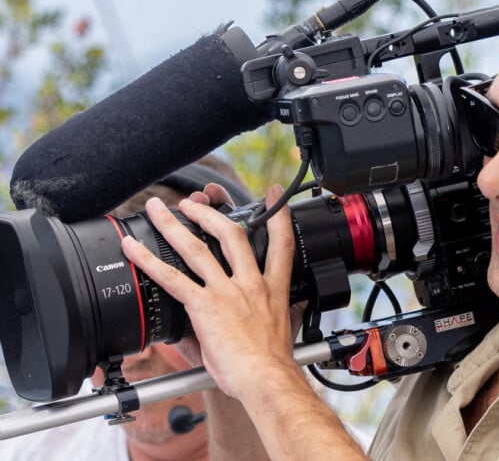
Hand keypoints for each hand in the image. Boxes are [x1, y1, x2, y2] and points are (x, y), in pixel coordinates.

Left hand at [121, 184, 295, 399]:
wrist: (266, 380)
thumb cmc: (273, 361)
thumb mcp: (286, 327)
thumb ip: (280, 310)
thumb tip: (282, 308)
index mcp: (271, 287)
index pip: (281, 242)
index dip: (278, 215)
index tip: (272, 196)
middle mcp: (250, 283)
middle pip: (231, 234)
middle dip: (210, 212)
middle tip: (193, 201)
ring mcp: (226, 292)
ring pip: (197, 248)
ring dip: (174, 224)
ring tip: (158, 208)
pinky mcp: (205, 306)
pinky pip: (172, 278)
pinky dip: (149, 260)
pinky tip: (133, 249)